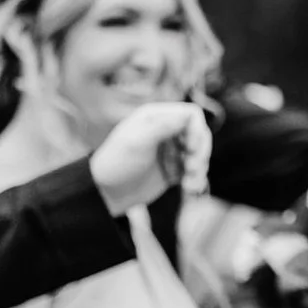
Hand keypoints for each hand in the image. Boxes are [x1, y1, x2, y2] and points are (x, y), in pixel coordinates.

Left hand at [88, 102, 211, 215]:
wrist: (105, 192)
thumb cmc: (117, 163)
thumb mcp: (136, 142)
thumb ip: (162, 126)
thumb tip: (190, 116)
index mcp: (156, 117)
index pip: (192, 115)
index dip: (198, 131)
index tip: (192, 149)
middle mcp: (166, 130)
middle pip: (200, 134)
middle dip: (201, 153)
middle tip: (193, 169)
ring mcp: (171, 150)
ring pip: (200, 154)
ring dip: (200, 169)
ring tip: (190, 185)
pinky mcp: (173, 168)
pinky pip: (194, 170)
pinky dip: (196, 179)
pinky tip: (189, 189)